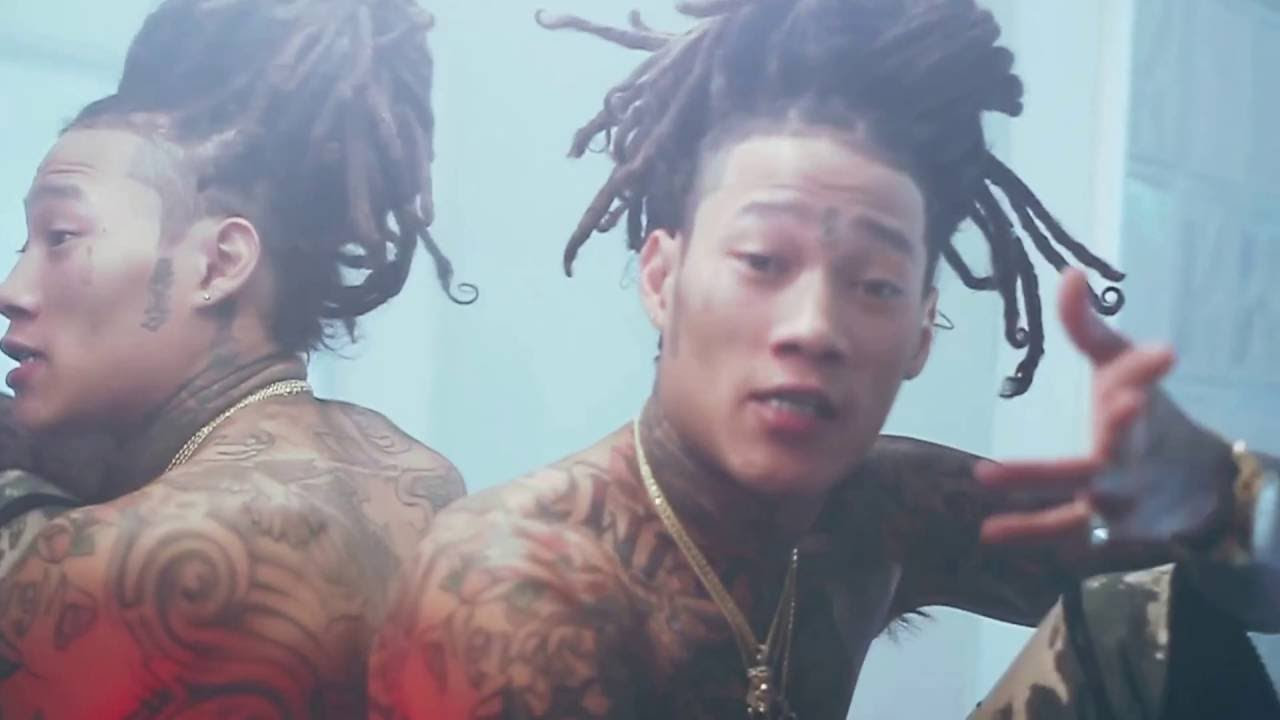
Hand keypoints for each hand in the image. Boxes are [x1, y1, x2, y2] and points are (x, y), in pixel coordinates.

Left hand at [978, 270, 1233, 549]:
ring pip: (1085, 505)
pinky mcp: (1108, 529)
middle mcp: (1132, 457)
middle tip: (1113, 402)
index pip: (1142, 382)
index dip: (1147, 369)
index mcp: (1136, 408)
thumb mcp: (1119, 364)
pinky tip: (989, 533)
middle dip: (1115, 433)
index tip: (1162, 354)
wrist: (1195, 481)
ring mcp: (1122, 500)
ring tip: (986, 482)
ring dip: (1045, 501)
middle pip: (1118, 450)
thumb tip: (1071, 273)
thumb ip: (1087, 326)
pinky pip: (1065, 531)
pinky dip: (1031, 533)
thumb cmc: (1141, 411)